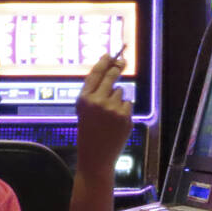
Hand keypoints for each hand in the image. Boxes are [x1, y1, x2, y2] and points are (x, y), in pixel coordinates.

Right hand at [75, 53, 132, 174]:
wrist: (96, 156)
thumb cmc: (88, 132)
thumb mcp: (83, 110)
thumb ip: (93, 93)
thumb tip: (109, 73)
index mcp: (84, 99)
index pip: (95, 74)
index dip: (103, 62)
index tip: (109, 54)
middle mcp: (98, 102)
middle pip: (112, 76)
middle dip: (117, 68)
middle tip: (122, 61)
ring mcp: (113, 109)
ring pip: (121, 92)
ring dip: (118, 98)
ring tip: (109, 115)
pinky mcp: (126, 117)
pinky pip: (128, 104)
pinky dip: (124, 110)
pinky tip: (116, 122)